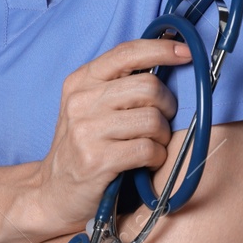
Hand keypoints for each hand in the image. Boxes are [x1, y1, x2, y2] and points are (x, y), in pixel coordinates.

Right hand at [34, 39, 183, 232]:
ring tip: (152, 144)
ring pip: (153, 119)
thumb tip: (171, 54)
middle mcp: (80, 102)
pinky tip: (147, 162)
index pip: (127, 53)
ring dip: (163, 136)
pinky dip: (158, 157)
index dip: (162, 50)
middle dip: (167, 105)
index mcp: (81, 81)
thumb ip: (121, 82)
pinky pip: (148, 149)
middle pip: (149, 87)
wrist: (54, 193)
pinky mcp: (96, 160)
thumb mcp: (92, 106)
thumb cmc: (85, 144)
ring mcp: (86, 131)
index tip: (188, 52)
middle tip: (162, 122)